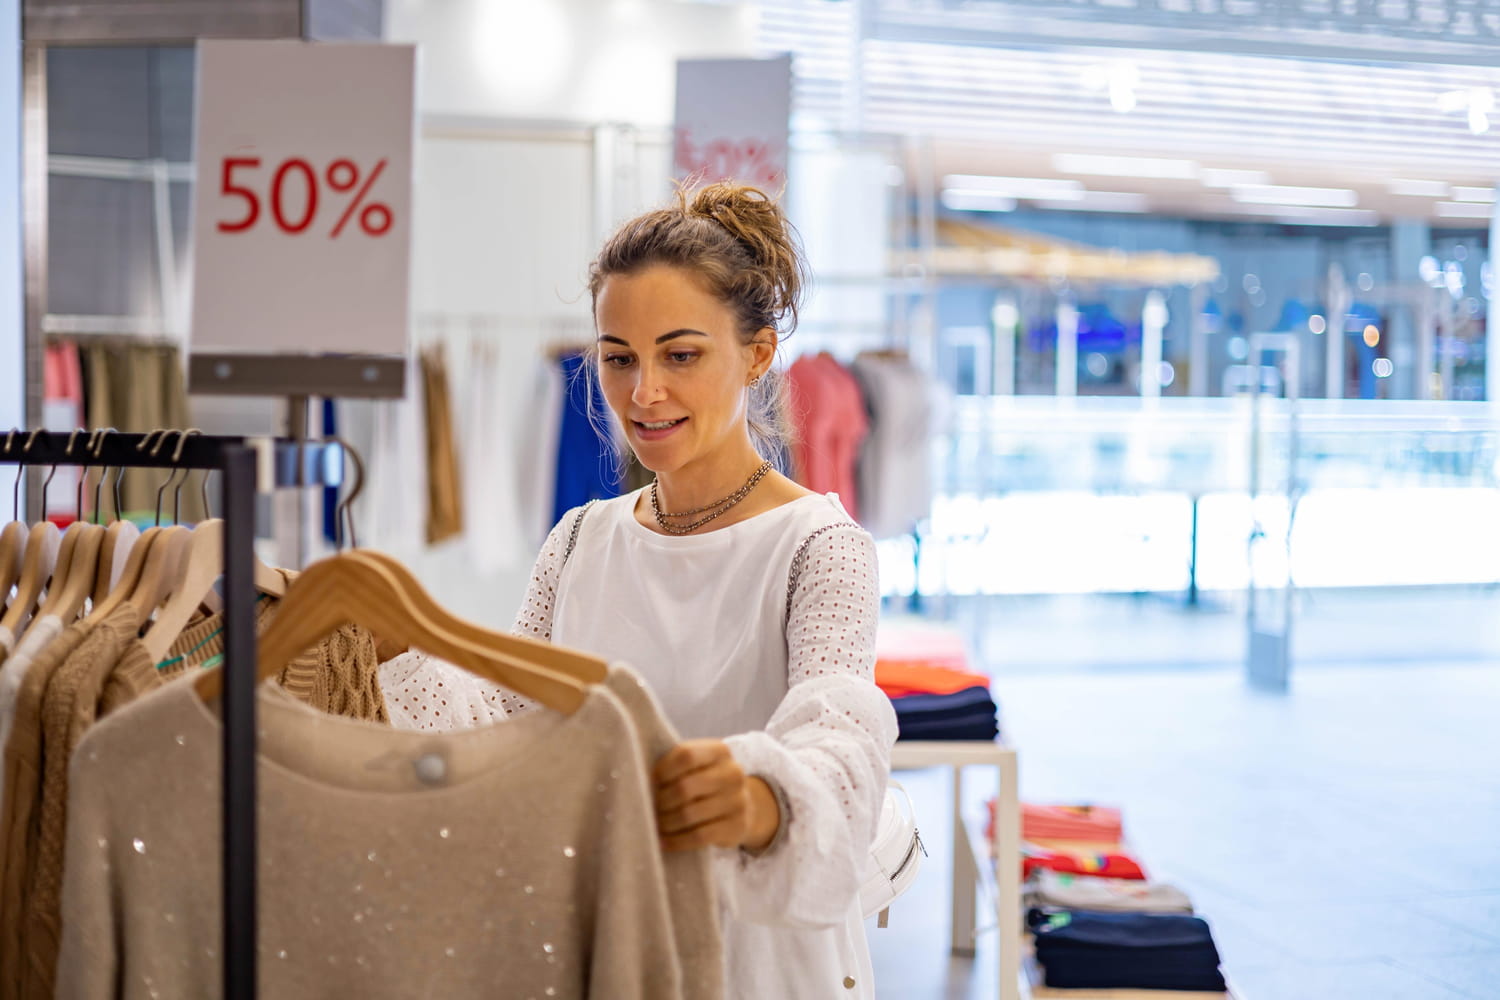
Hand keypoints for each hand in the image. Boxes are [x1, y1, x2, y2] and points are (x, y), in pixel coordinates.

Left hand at [652, 739, 780, 852]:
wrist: (740, 805)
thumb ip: (674, 765)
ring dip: (665, 822)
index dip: (662, 770)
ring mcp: (738, 801)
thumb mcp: (697, 765)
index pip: (686, 756)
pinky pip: (698, 836)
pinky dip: (676, 841)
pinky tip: (663, 842)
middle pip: (685, 787)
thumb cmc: (704, 781)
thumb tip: (638, 779)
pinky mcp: (736, 826)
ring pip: (689, 814)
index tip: (651, 782)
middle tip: (649, 808)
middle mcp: (733, 773)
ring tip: (655, 824)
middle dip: (661, 801)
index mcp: (720, 751)